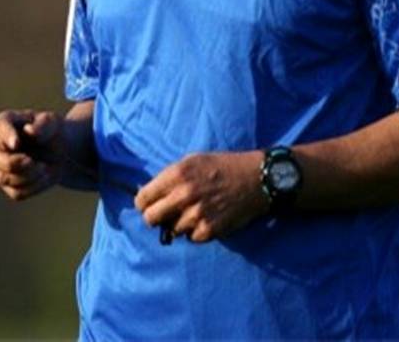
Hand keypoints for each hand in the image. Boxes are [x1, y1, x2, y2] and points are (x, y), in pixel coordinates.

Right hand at [0, 109, 64, 200]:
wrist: (62, 152)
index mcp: (7, 122)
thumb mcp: (53, 123)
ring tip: (44, 167)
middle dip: (12, 163)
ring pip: (5, 178)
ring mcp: (0, 167)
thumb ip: (43, 125)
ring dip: (30, 176)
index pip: (1, 125)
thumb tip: (30, 131)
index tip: (16, 143)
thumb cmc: (53, 132)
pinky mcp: (9, 185)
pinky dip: (34, 186)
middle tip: (32, 162)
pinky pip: (17, 192)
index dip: (6, 135)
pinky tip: (44, 176)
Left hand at [134, 151, 269, 242]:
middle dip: (156, 217)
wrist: (256, 178)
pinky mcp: (209, 230)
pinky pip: (191, 238)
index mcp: (176, 174)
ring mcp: (196, 214)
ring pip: (172, 229)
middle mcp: (183, 195)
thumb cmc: (222, 167)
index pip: (142, 199)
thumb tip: (148, 195)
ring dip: (181, 223)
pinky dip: (197, 231)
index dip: (144, 203)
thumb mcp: (192, 161)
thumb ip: (169, 177)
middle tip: (167, 214)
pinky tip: (208, 218)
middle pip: (150, 218)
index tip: (150, 205)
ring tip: (197, 211)